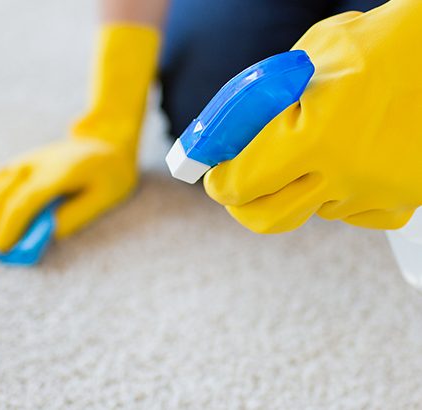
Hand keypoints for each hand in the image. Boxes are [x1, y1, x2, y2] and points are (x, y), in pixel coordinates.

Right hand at [0, 138, 135, 250]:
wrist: (105, 142)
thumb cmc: (109, 176)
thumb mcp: (103, 198)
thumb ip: (74, 216)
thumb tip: (43, 235)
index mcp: (58, 175)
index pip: (24, 201)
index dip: (9, 226)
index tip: (1, 249)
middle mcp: (35, 166)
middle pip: (1, 194)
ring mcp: (24, 162)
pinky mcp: (20, 162)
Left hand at [204, 1, 421, 232]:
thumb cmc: (366, 47)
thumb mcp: (297, 66)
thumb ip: (256, 108)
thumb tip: (221, 141)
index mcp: (312, 138)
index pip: (240, 185)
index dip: (219, 183)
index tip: (214, 178)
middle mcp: (343, 174)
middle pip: (266, 218)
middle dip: (244, 202)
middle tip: (239, 186)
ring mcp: (374, 191)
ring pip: (310, 210)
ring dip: (299, 188)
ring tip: (317, 148)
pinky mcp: (401, 199)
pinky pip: (349, 213)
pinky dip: (338, 193)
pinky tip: (347, 161)